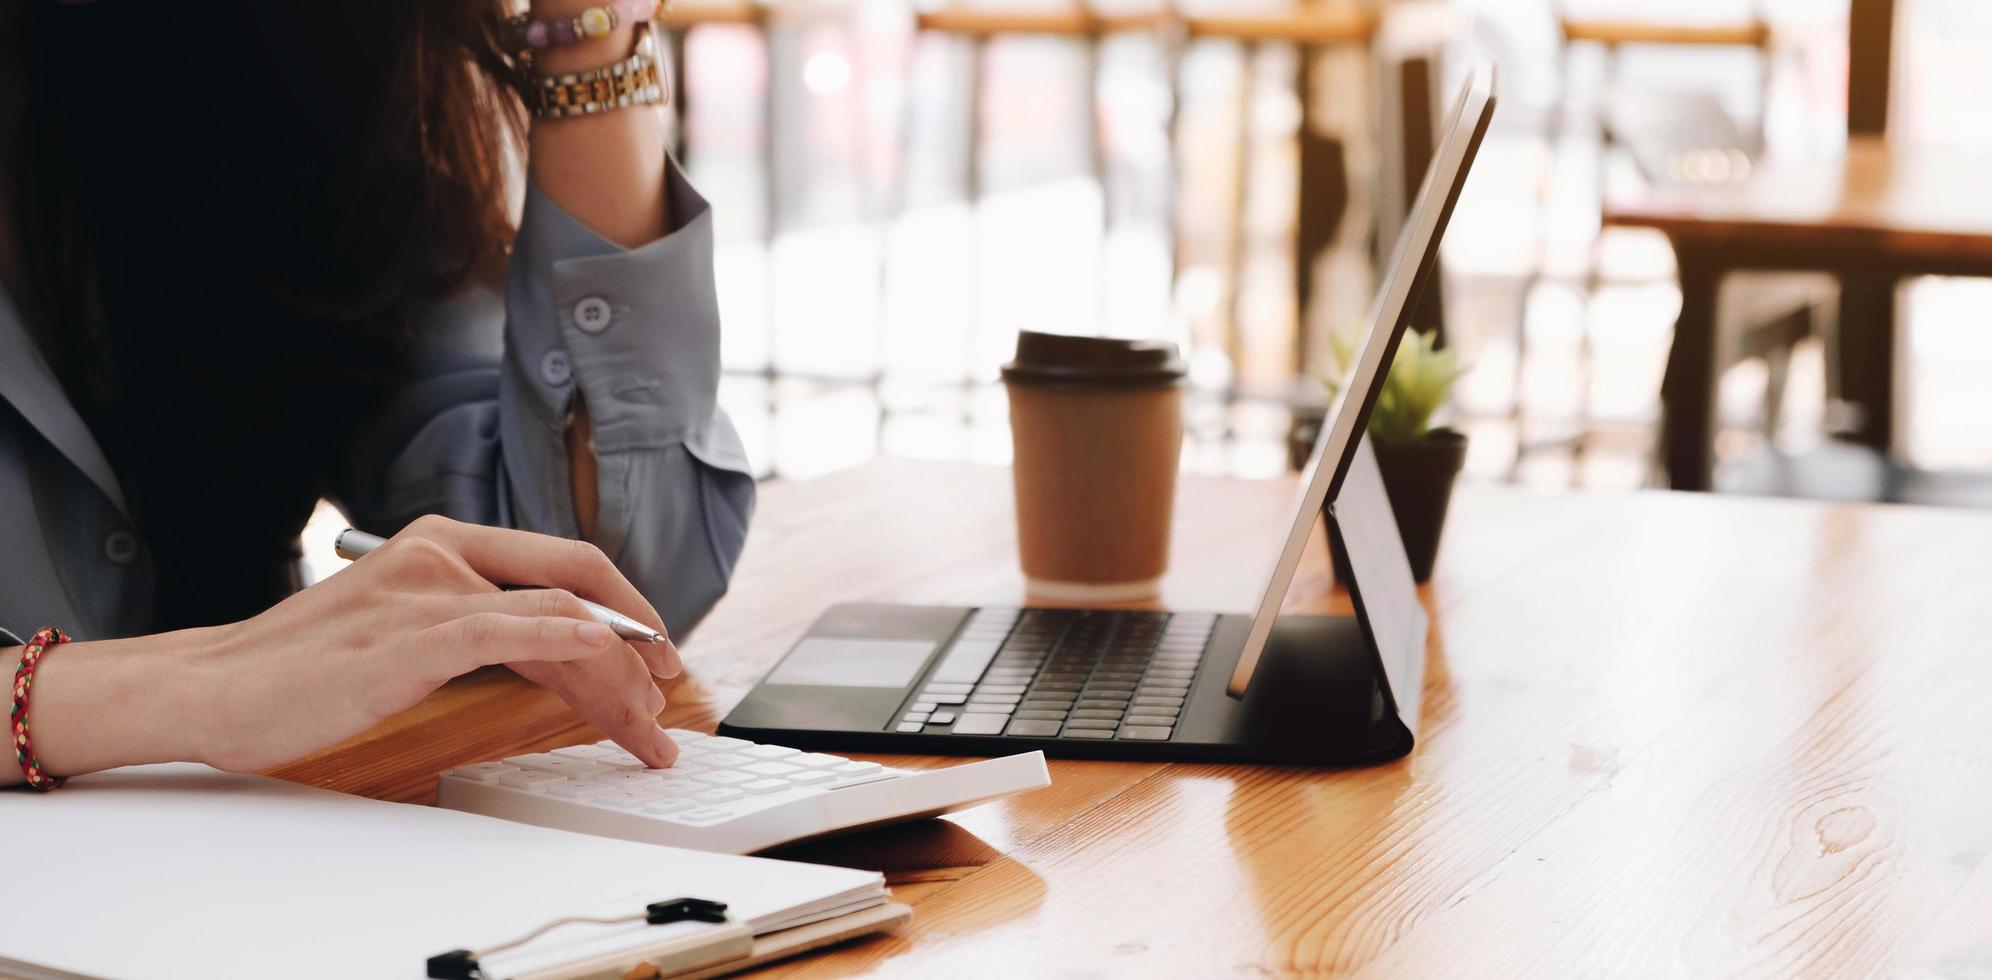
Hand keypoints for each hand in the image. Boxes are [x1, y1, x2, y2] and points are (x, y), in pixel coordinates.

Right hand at [26, 515, 682, 779]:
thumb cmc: (305, 669)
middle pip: (577, 588)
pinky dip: (573, 649)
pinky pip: (517, 631)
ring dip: (618, 678)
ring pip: (561, 619)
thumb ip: (473, 626)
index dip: (623, 607)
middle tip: (667, 700)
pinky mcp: (416, 632)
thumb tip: (554, 657)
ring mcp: (431, 587)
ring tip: (644, 728)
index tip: (655, 655)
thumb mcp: (403, 631)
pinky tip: (607, 674)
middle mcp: (444, 551)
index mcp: (443, 542)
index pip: (562, 565)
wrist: (216, 687)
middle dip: (637, 648)